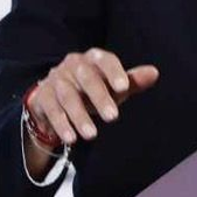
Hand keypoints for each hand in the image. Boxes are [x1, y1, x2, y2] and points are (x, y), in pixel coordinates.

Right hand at [27, 48, 158, 144]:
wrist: (55, 98)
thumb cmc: (92, 89)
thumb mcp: (113, 86)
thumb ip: (132, 81)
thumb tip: (154, 73)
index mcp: (93, 58)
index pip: (105, 60)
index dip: (114, 72)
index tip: (124, 87)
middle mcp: (73, 65)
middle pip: (86, 78)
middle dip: (99, 97)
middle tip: (113, 117)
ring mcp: (56, 79)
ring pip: (67, 96)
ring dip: (79, 116)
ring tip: (92, 135)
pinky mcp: (41, 96)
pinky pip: (52, 110)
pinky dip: (61, 125)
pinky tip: (71, 139)